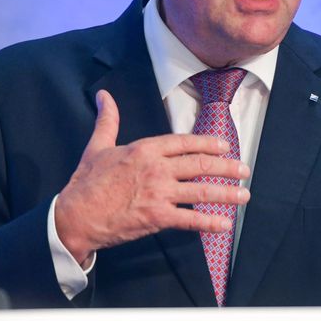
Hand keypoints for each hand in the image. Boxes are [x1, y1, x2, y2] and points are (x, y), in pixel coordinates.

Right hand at [53, 90, 251, 263]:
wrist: (76, 215)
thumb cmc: (86, 182)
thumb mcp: (98, 146)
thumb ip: (108, 120)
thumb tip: (104, 96)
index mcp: (144, 149)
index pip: (184, 142)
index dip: (208, 143)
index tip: (224, 145)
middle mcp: (156, 169)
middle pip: (200, 165)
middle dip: (226, 167)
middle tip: (244, 170)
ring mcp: (159, 193)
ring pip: (201, 191)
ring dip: (226, 193)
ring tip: (244, 196)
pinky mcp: (157, 217)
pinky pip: (190, 219)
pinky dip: (210, 222)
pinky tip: (225, 224)